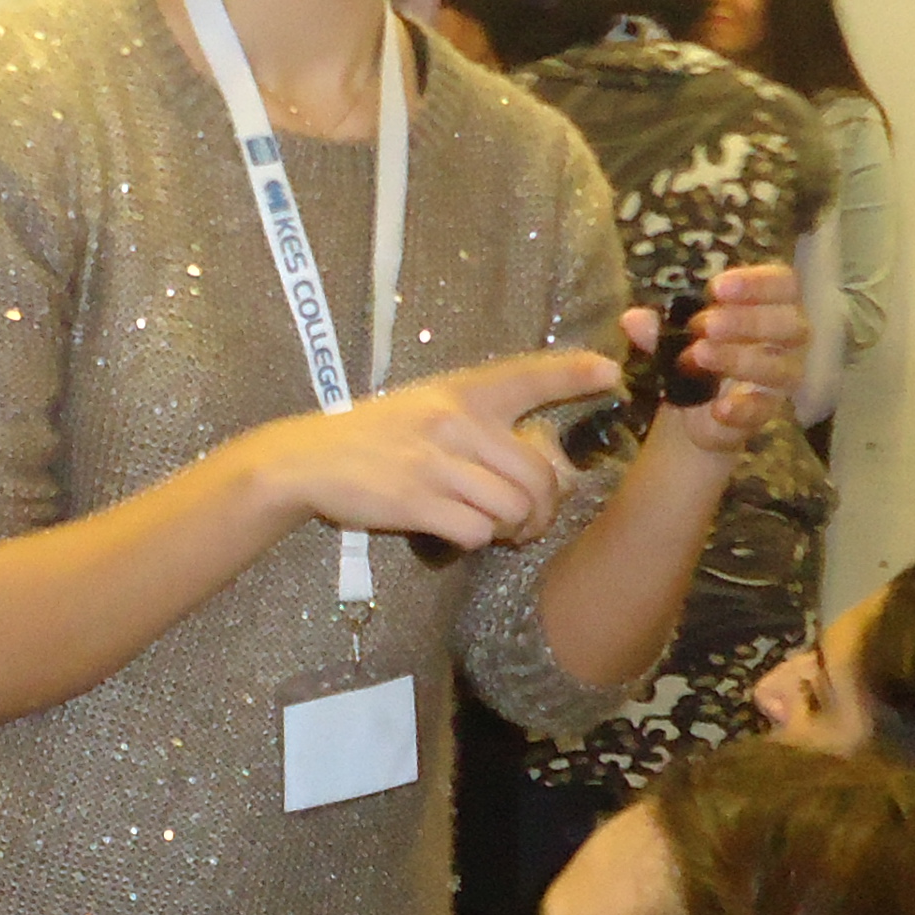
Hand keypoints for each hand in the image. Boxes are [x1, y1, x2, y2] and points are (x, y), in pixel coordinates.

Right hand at [253, 347, 621, 552]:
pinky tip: (463, 534)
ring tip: (500, 532)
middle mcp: (454, 421)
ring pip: (514, 506)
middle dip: (545, 507)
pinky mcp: (416, 500)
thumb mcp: (426, 406)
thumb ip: (478, 421)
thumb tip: (536, 460)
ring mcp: (436, 461)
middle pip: (538, 472)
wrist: (307, 460)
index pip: (527, 375)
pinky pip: (477, 530)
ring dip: (515, 528)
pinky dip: (478, 540)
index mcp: (461, 392)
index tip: (607, 374)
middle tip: (530, 522)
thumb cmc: (375, 437)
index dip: (572, 374)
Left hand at [624, 263, 806, 456]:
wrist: (692, 408)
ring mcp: (781, 378)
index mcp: (772, 305)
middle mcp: (787, 340)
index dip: (757, 282)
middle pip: (789, 324)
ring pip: (779, 368)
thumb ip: (656, 328)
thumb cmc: (695, 351)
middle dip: (746, 321)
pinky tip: (719, 408)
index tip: (716, 287)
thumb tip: (632, 320)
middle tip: (704, 324)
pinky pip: (763, 410)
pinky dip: (742, 409)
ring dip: (739, 359)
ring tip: (699, 356)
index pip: (785, 283)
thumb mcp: (672, 335)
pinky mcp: (767, 412)